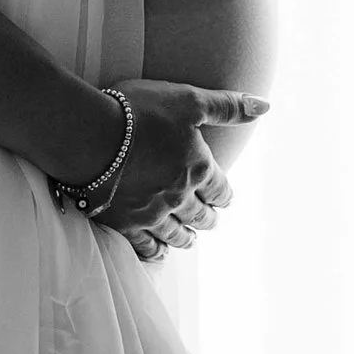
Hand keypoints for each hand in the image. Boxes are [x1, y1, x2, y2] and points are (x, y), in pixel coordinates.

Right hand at [87, 77, 266, 252]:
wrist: (89, 135)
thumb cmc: (139, 112)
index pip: (220, 189)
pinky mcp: (124, 224)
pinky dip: (155, 251)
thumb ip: (227, 107)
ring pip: (176, 234)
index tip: (224, 198)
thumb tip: (264, 106)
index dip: (224, 194)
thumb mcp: (189, 100)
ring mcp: (151, 214)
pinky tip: (158, 252)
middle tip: (210, 221)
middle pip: (200, 215)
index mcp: (197, 168)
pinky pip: (145, 246)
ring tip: (189, 239)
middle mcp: (179, 196)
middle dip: (208, 218)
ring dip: (186, 237)